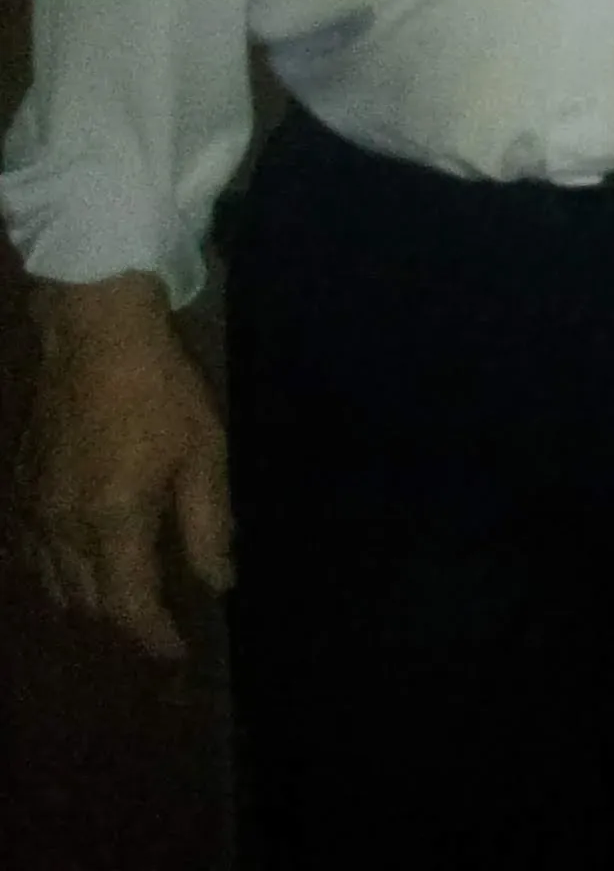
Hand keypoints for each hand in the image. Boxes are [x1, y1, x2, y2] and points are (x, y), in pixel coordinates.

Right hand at [22, 275, 234, 660]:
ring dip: (87, 600)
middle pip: (86, 601)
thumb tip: (218, 582)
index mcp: (111, 522)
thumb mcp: (203, 454)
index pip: (127, 604)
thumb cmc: (159, 390)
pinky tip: (79, 565)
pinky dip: (57, 573)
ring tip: (124, 601)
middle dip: (122, 620)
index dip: (153, 636)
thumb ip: (208, 525)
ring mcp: (33, 510)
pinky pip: (33, 555)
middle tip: (158, 624)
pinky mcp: (21, 489)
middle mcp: (61, 528)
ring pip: (52, 583)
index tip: (178, 652)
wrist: (90, 336)